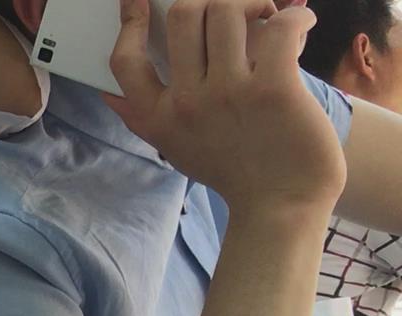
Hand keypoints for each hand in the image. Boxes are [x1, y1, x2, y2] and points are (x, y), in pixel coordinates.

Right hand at [105, 0, 344, 214]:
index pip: (125, 59)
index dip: (130, 21)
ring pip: (226, 11)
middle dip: (206, 1)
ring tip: (265, 15)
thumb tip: (108, 92)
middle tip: (228, 10)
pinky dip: (293, 17)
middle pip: (182, 16)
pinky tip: (297, 25)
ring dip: (249, 3)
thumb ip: (142, 118)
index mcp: (159, 117)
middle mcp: (187, 102)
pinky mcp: (274, 88)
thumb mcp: (175, 147)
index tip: (138, 1)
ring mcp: (229, 93)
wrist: (281, 204)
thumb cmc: (232, 171)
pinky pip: (279, 27)